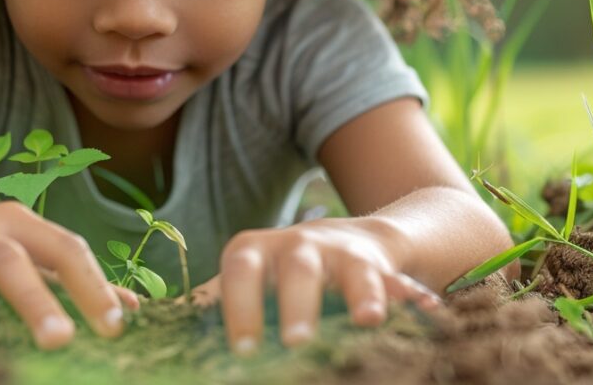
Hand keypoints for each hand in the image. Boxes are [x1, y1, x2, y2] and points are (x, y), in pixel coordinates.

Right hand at [0, 201, 137, 349]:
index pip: (71, 250)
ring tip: (56, 340)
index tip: (122, 326)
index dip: (99, 284)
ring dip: (32, 299)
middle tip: (107, 329)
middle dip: (80, 288)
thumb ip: (64, 279)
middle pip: (48, 250)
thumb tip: (129, 306)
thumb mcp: (11, 255)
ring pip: (3, 262)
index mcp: (22, 225)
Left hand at [217, 219, 442, 353]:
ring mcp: (346, 255)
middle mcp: (301, 246)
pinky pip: (402, 284)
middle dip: (297, 303)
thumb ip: (213, 303)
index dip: (239, 306)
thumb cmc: (280, 276)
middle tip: (296, 343)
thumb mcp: (247, 280)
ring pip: (355, 270)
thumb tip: (161, 327)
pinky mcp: (385, 270)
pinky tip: (431, 316)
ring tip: (368, 321)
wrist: (353, 242)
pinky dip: (414, 300)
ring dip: (361, 294)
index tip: (240, 349)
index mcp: (258, 251)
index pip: (240, 269)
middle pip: (298, 267)